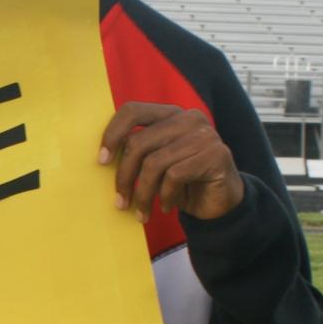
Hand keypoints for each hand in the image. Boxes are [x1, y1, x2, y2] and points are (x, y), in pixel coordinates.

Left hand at [98, 102, 244, 221]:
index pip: (132, 111)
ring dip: (143, 194)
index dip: (112, 134)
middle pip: (138, 142)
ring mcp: (205, 135)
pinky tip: (167, 207)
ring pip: (154, 163)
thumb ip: (137, 152)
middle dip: (124, 177)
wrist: (220, 203)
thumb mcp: (155, 163)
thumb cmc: (182, 183)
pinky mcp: (216, 155)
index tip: (101, 161)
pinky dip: (165, 196)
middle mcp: (188, 118)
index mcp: (170, 114)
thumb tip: (103, 158)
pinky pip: (174, 176)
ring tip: (142, 212)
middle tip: (121, 201)